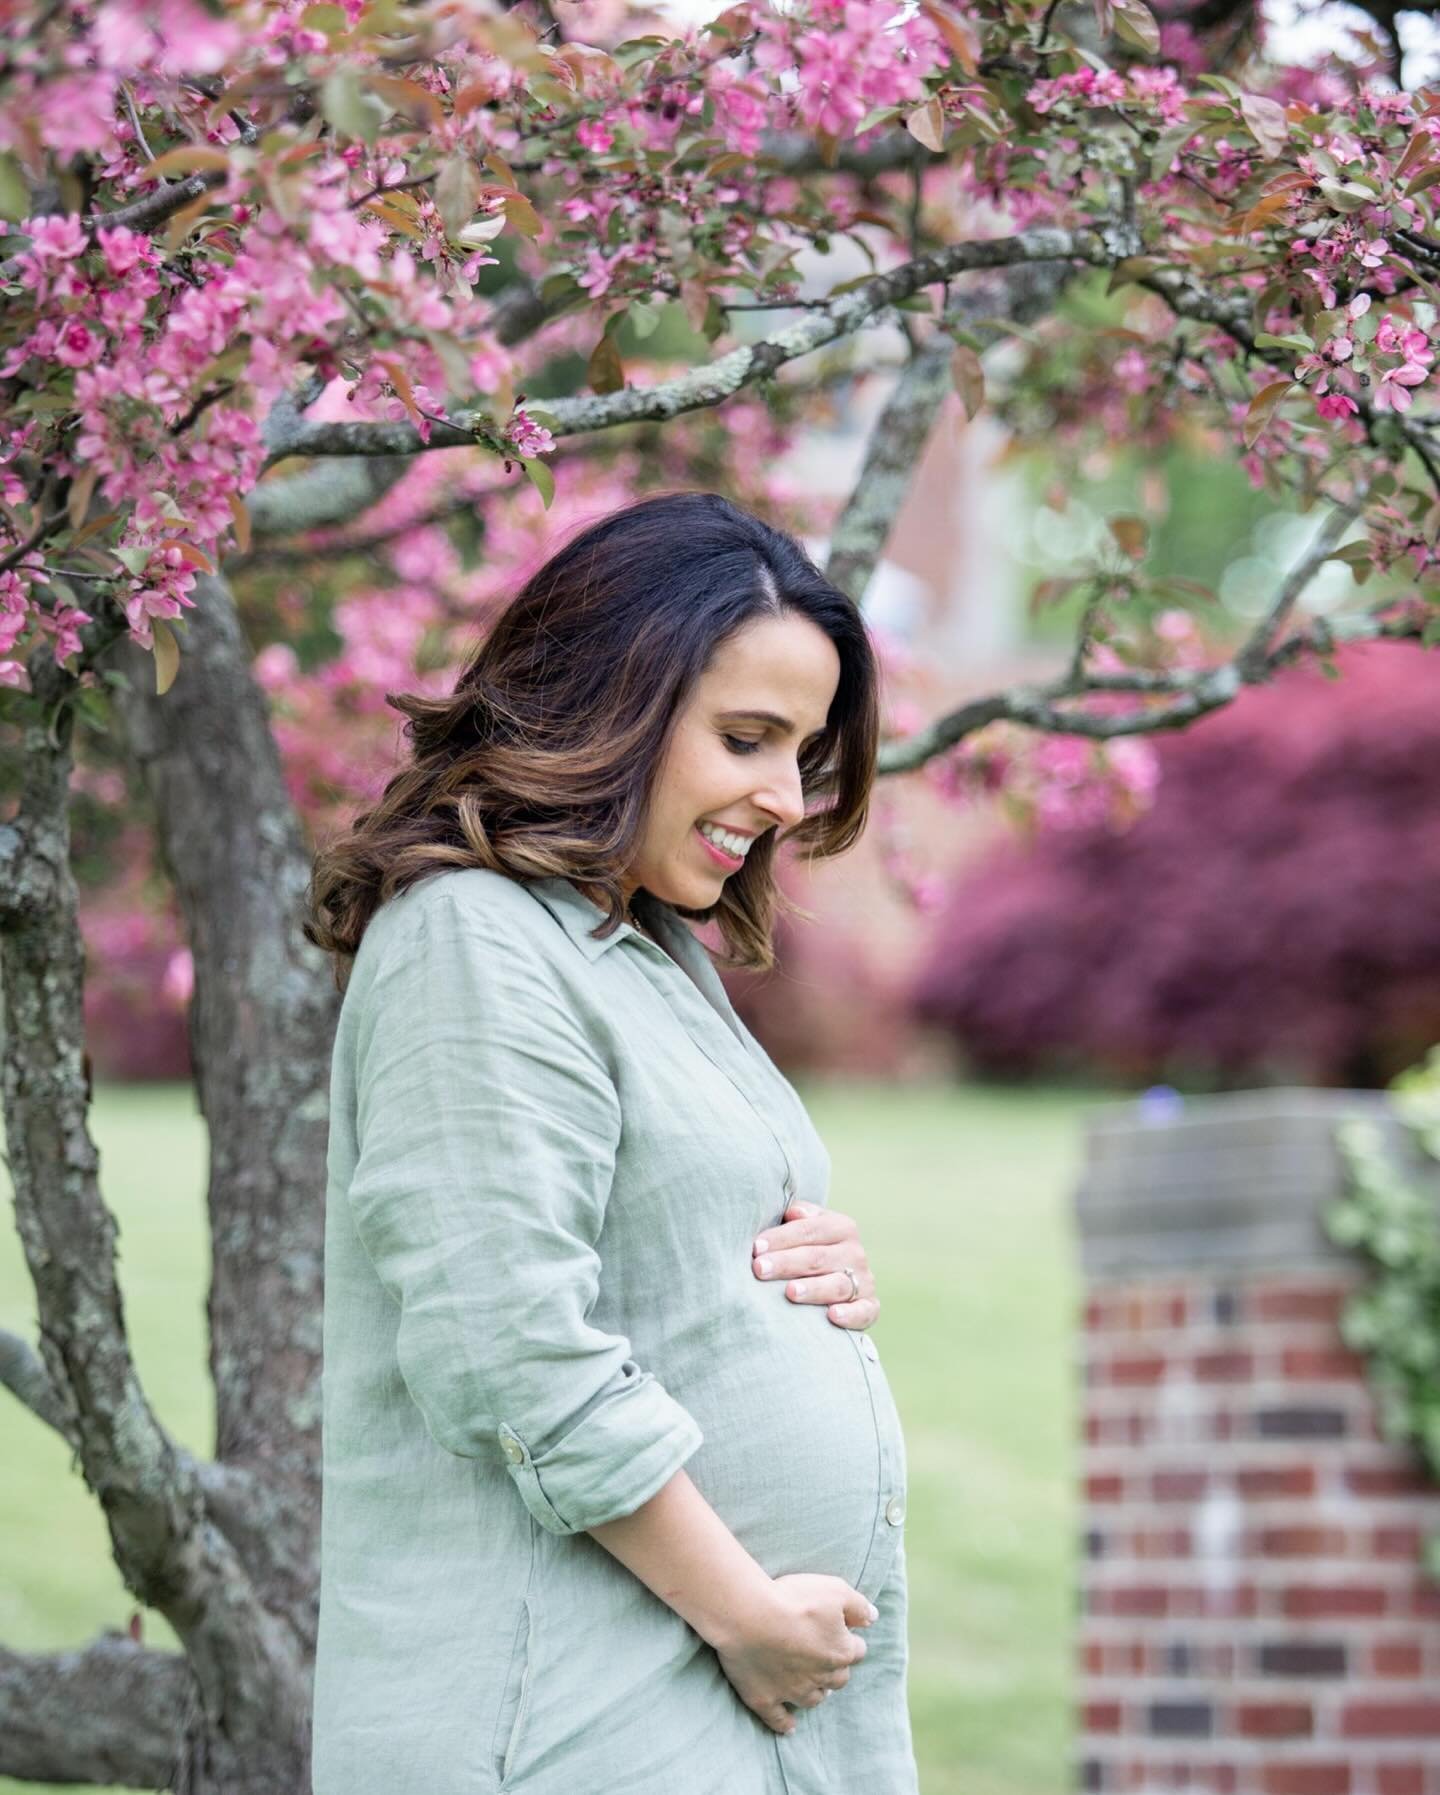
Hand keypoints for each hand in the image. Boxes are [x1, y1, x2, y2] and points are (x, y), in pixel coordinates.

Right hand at [713, 1574, 875, 1735]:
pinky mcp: (766, 1699)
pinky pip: (779, 1719)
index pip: (857, 1650)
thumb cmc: (793, 1600)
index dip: (850, 1640)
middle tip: (825, 1657)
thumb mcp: (834, 1591)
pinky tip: (790, 1726)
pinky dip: (786, 1723)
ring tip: (811, 1683)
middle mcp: (821, 1677)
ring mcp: (792, 1692)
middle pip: (838, 1679)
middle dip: (835, 1669)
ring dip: (816, 1692)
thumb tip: (873, 1617)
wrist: (749, 1616)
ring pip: (814, 1699)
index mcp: (840, 1652)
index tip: (842, 1632)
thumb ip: (858, 1606)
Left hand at [752, 1201, 878, 1329]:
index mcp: (841, 1227)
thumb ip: (798, 1218)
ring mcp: (864, 1280)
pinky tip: (832, 1316)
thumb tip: (793, 1212)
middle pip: (818, 1257)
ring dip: (814, 1289)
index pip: (809, 1230)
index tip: (756, 1247)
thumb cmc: (807, 1249)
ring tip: (790, 1292)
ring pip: (838, 1285)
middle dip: (787, 1263)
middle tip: (759, 1269)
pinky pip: (864, 1311)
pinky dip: (851, 1314)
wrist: (832, 1277)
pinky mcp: (870, 1306)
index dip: (782, 1237)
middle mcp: (855, 1252)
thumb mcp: (805, 1228)